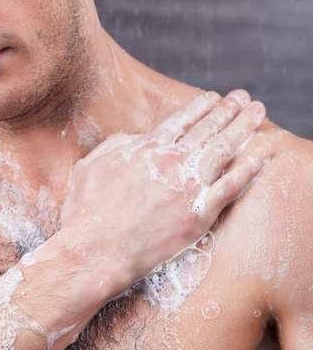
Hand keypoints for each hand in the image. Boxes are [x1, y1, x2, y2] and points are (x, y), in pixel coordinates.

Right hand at [61, 90, 270, 292]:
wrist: (95, 251)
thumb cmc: (86, 214)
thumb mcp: (90, 167)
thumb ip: (115, 146)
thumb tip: (134, 139)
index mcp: (146, 148)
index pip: (182, 119)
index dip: (201, 106)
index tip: (214, 98)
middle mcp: (171, 161)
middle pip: (208, 128)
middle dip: (229, 109)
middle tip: (244, 98)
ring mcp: (188, 186)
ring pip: (224, 148)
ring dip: (244, 126)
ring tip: (258, 112)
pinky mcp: (199, 213)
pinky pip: (233, 184)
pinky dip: (250, 166)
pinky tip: (264, 152)